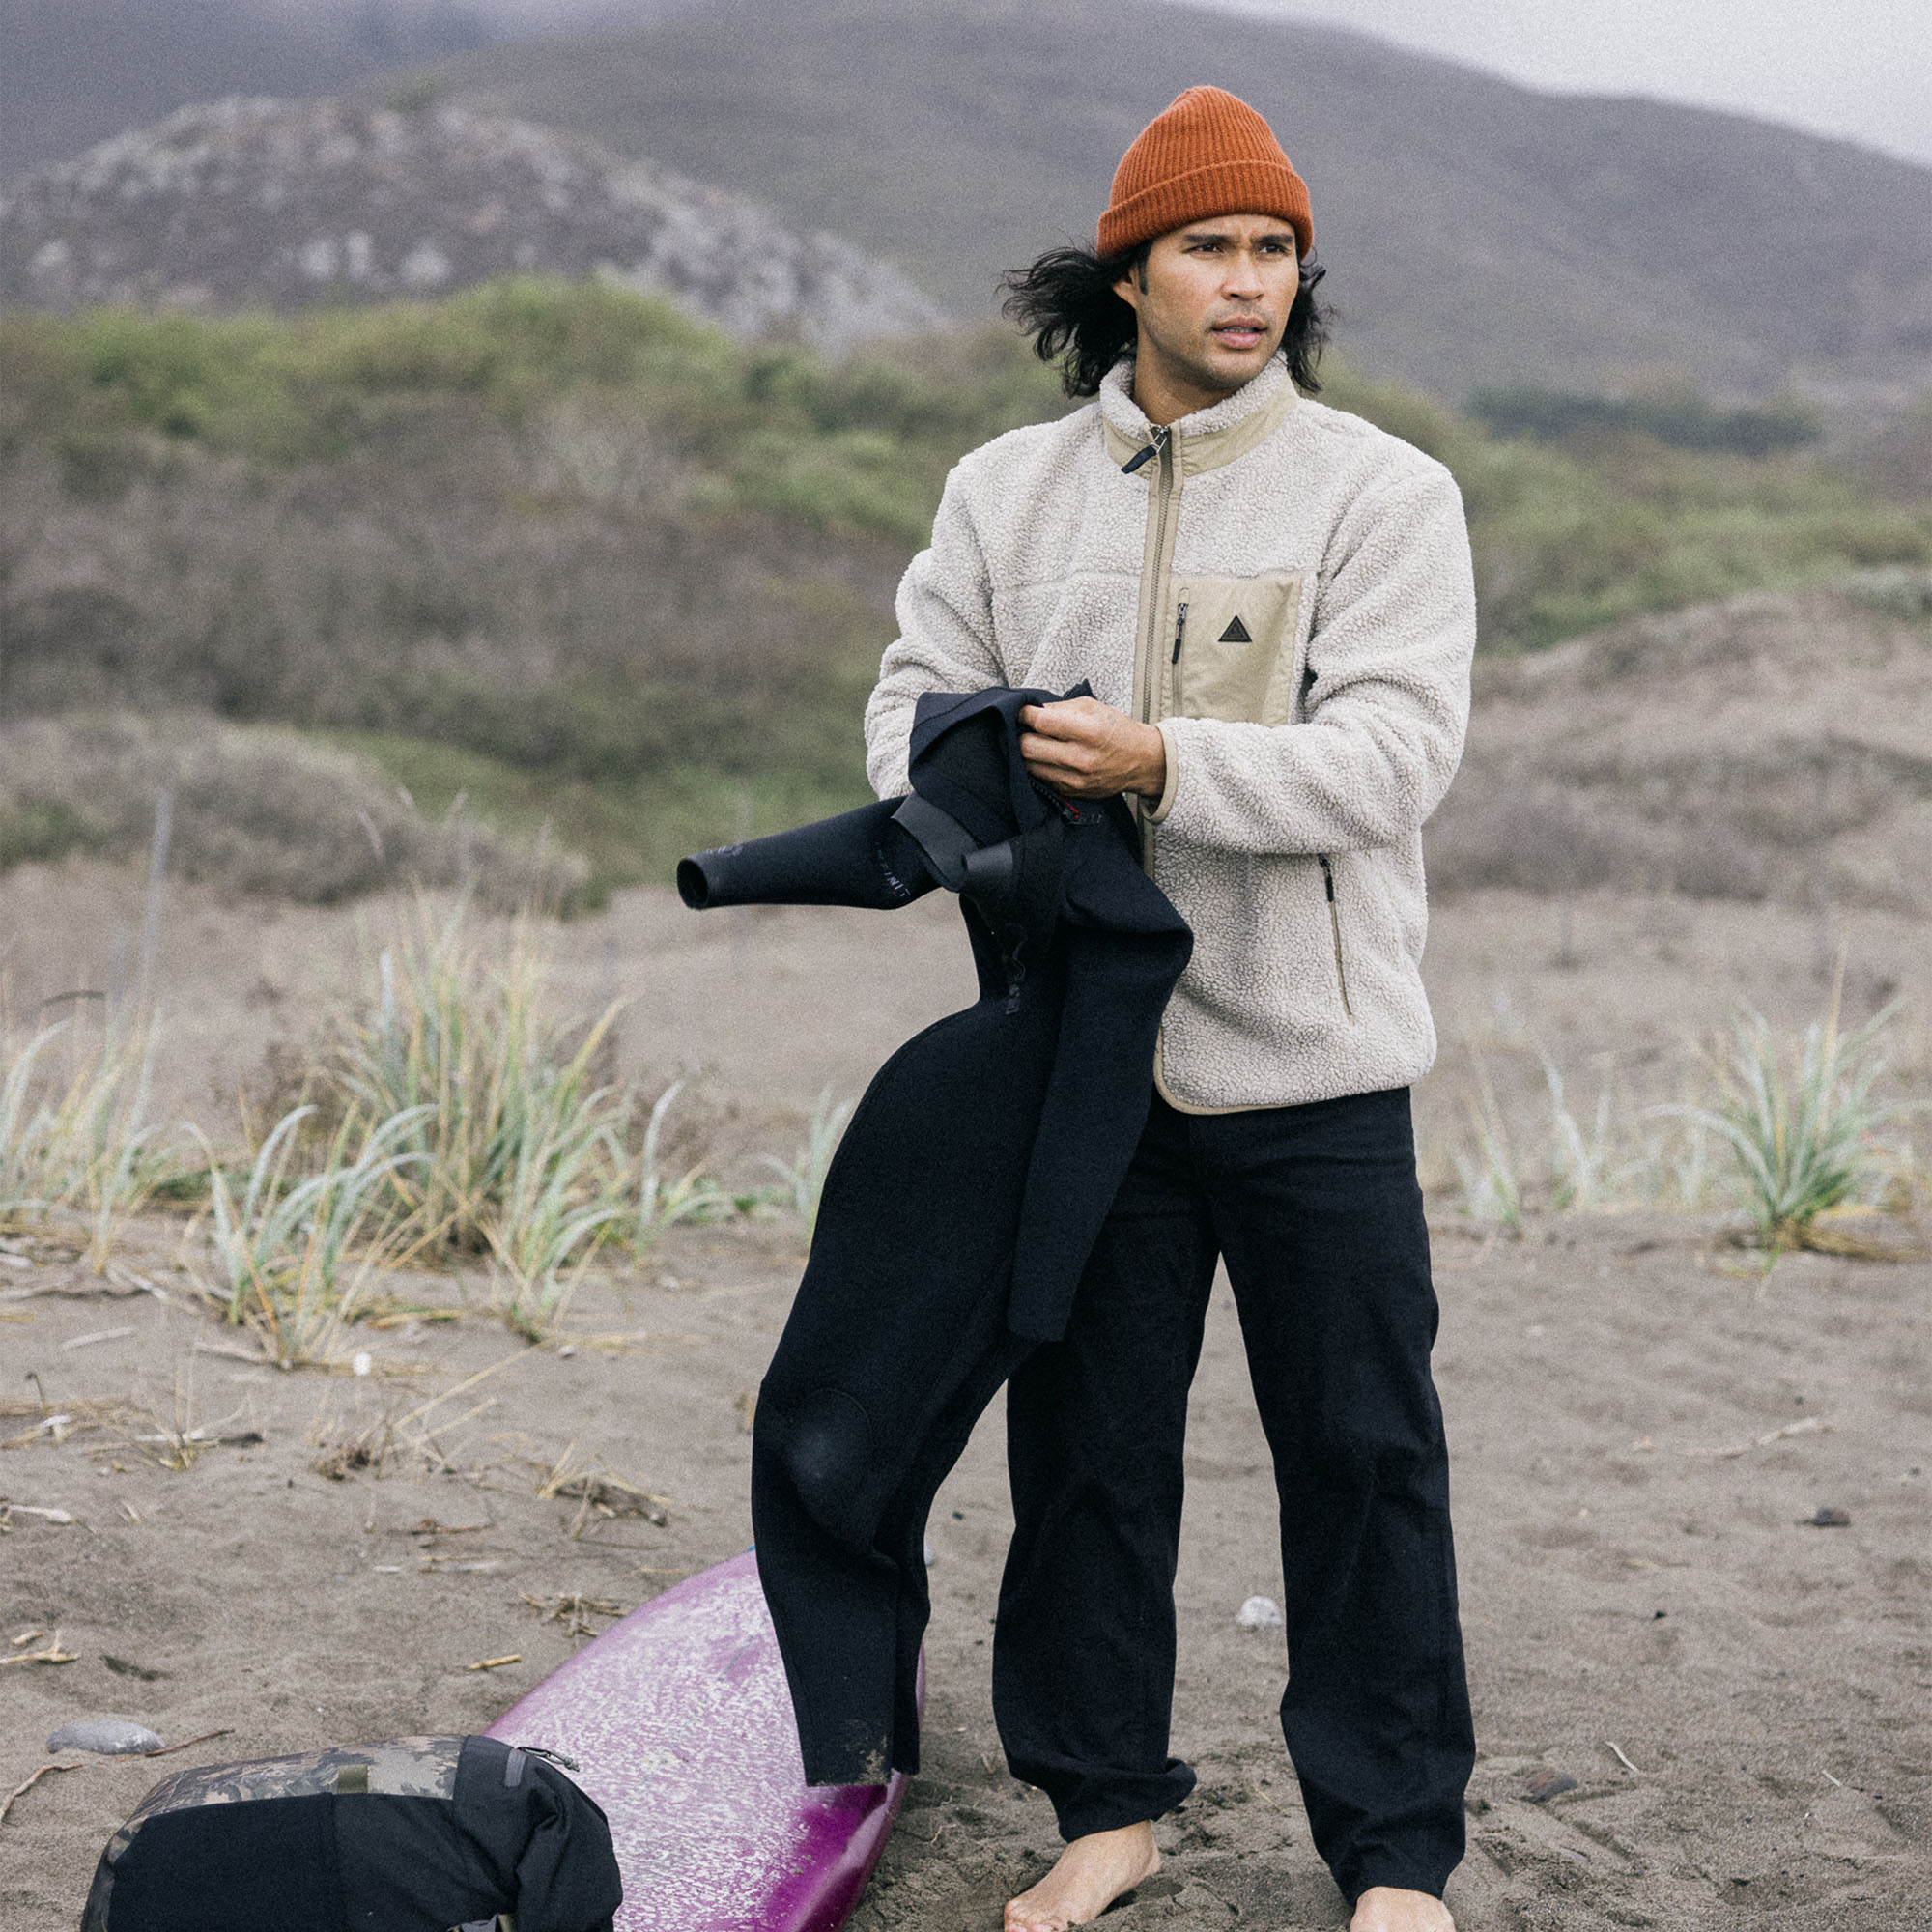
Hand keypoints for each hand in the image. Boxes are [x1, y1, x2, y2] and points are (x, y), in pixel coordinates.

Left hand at [1017, 697, 1165, 799]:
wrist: (1141, 761)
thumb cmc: (1117, 731)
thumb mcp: (1093, 707)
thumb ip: (1059, 707)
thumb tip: (1031, 710)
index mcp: (1088, 731)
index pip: (1040, 722)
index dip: (1025, 714)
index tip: (1024, 711)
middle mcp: (1080, 758)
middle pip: (1026, 747)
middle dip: (1021, 734)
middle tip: (1027, 729)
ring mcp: (1074, 779)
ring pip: (1028, 766)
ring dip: (1027, 752)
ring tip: (1036, 742)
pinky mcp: (1070, 792)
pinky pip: (1040, 778)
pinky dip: (1038, 766)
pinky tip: (1047, 757)